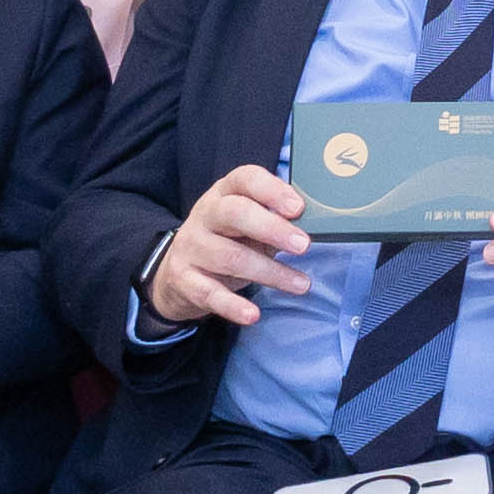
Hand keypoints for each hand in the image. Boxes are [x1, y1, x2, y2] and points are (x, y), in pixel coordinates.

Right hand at [149, 162, 314, 331]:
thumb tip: (316, 225)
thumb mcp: (250, 223)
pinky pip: (209, 293)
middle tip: (303, 245)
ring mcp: (191, 246)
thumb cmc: (228, 241)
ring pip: (230, 257)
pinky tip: (253, 314)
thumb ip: (277, 219)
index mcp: (225, 192)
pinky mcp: (183, 279)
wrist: (177, 273)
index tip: (298, 208)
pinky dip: (233, 305)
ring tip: (301, 284)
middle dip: (273, 229)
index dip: (272, 191)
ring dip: (270, 272)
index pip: (246, 179)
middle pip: (236, 213)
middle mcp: (205, 214)